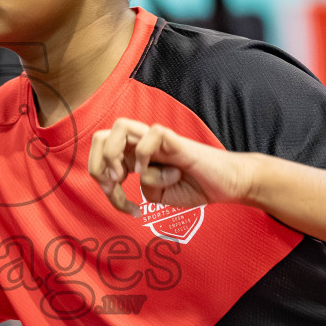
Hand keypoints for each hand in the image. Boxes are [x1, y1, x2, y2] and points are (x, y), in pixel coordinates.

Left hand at [87, 118, 253, 215]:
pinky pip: (152, 134)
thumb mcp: (160, 196)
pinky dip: (145, 156)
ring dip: (114, 155)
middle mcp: (143, 143)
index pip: (100, 153)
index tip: (117, 199)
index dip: (99, 177)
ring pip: (120, 126)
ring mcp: (159, 140)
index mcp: (135, 155)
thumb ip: (143, 187)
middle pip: (100, 137)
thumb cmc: (194, 186)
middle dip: (99, 166)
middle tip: (115, 186)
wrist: (226, 184)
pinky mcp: (176, 141)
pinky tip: (154, 172)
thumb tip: (138, 174)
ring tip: (127, 176)